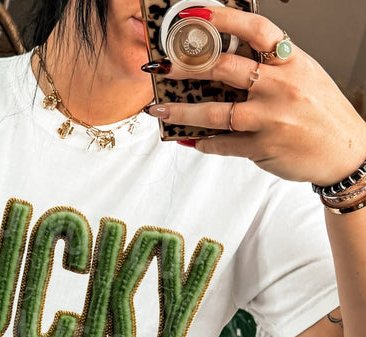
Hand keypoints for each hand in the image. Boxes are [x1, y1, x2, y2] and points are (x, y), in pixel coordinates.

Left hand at [145, 6, 365, 185]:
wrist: (345, 151)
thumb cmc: (321, 113)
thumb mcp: (303, 77)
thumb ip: (270, 68)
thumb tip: (226, 64)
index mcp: (291, 62)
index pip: (255, 29)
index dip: (223, 19)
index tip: (194, 15)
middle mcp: (280, 86)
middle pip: (224, 69)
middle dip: (186, 68)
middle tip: (163, 68)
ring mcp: (271, 118)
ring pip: (214, 112)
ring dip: (181, 112)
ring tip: (160, 111)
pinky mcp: (263, 146)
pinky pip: (223, 144)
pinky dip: (203, 142)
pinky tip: (190, 140)